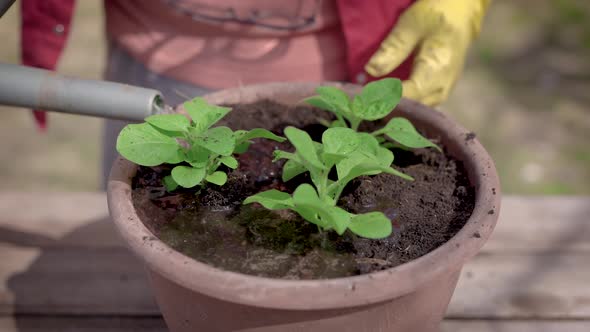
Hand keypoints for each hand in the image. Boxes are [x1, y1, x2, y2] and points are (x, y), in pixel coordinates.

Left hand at [365, 0, 490, 105]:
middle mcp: (442, 88)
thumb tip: (370, 70)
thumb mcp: (410, 26)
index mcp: (436, 71)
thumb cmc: (434, 17)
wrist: (459, 15)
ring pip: (416, 112)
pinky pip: (419, 107)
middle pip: (411, 110)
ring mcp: (443, 93)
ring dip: (394, 111)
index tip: (363, 100)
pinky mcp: (439, 93)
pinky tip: (386, 104)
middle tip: (363, 106)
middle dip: (386, 109)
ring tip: (372, 106)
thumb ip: (392, 49)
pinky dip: (403, 107)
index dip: (384, 100)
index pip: (407, 96)